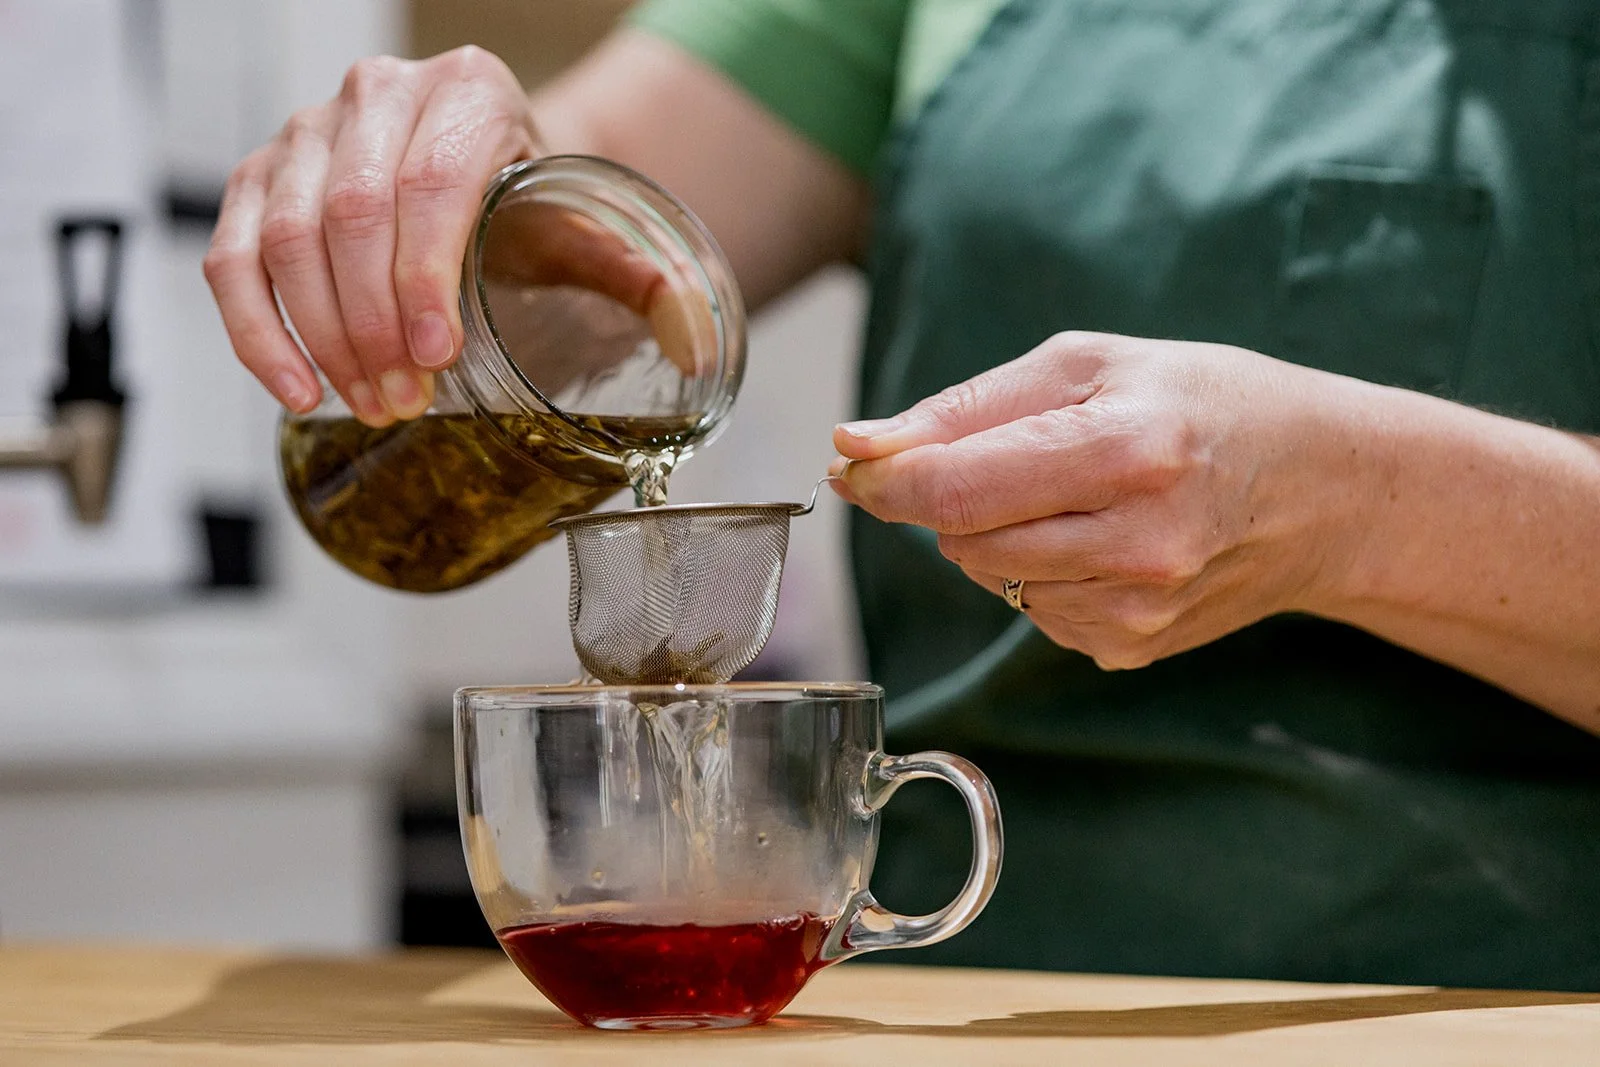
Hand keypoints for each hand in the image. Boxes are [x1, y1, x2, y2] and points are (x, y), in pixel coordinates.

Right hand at [204, 47, 694, 426]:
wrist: (481, 177)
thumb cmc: (529, 209)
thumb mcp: (585, 231)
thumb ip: (642, 280)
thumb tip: (699, 346)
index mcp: (468, 91)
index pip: (428, 184)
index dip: (423, 277)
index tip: (437, 357)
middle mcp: (377, 96)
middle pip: (350, 215)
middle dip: (375, 325)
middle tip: (407, 404)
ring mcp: (307, 133)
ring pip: (285, 239)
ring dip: (325, 339)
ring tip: (374, 409)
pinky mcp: (258, 180)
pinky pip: (233, 257)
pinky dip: (256, 332)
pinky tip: (295, 392)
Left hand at [831, 331, 1366, 670]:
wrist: (1322, 488)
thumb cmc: (1204, 403)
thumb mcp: (1091, 365)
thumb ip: (967, 408)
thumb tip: (859, 444)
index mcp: (1127, 450)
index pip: (957, 488)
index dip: (885, 478)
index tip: (852, 461)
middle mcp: (1138, 544)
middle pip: (961, 539)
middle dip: (954, 498)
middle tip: (1014, 457)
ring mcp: (1138, 609)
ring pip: (988, 577)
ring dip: (998, 535)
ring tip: (1076, 494)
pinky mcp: (1133, 647)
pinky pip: (1031, 611)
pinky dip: (1039, 572)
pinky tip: (1102, 540)